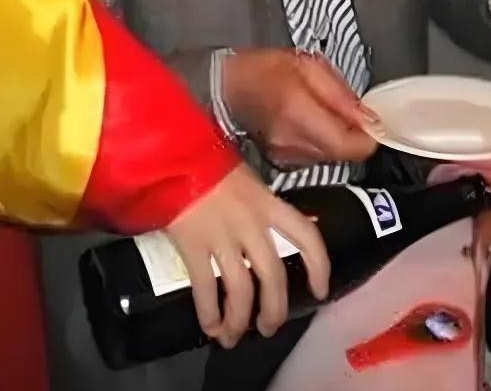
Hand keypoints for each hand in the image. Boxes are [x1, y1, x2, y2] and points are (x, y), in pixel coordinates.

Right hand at [163, 164, 330, 347]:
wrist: (169, 154)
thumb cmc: (206, 162)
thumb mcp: (243, 178)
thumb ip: (258, 204)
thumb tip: (270, 231)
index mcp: (268, 203)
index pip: (306, 236)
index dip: (319, 267)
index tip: (320, 291)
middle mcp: (251, 223)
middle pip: (273, 276)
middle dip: (273, 310)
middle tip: (267, 328)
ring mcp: (222, 235)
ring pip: (240, 289)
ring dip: (239, 319)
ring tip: (233, 337)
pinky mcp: (194, 244)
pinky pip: (206, 287)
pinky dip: (208, 312)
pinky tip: (209, 325)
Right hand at [220, 49, 379, 168]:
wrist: (220, 88)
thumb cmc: (260, 70)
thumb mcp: (306, 65)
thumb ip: (340, 93)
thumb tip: (368, 118)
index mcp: (299, 114)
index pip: (351, 145)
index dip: (369, 136)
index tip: (372, 121)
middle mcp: (293, 143)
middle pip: (344, 153)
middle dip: (351, 133)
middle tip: (344, 109)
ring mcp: (286, 156)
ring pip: (331, 157)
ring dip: (335, 138)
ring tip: (321, 112)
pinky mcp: (281, 161)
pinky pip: (315, 156)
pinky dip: (319, 142)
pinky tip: (308, 122)